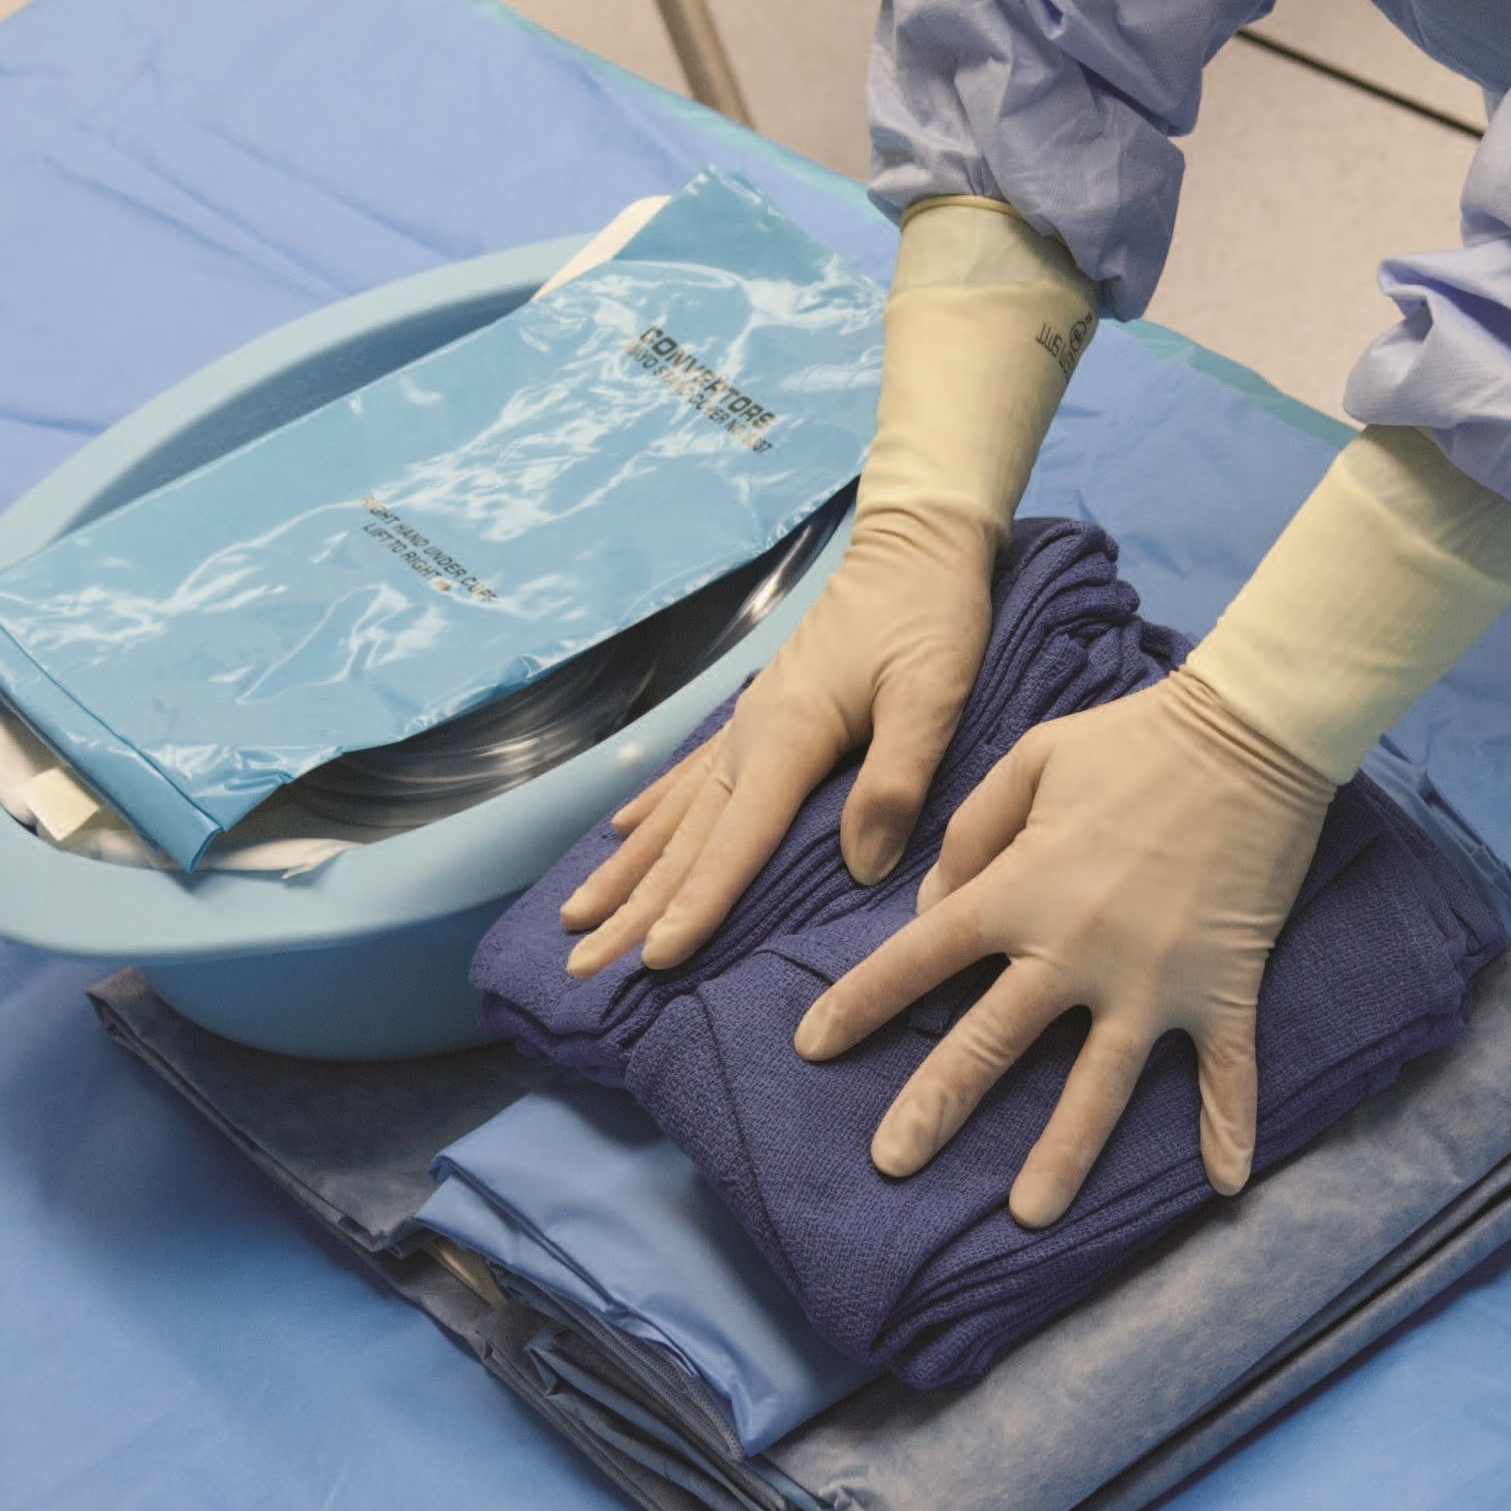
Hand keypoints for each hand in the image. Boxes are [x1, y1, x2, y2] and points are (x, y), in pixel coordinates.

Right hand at [559, 506, 992, 976]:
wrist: (914, 544)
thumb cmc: (930, 617)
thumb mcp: (932, 693)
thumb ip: (895, 778)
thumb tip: (861, 867)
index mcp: (790, 735)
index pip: (736, 838)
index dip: (696, 903)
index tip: (654, 960)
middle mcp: (752, 732)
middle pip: (686, 836)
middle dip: (635, 905)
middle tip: (581, 967)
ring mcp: (748, 719)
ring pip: (675, 811)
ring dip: (628, 868)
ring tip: (577, 917)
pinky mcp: (760, 709)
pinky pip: (691, 773)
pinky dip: (653, 808)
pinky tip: (621, 832)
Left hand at [792, 667, 1335, 1228]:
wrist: (1250, 733)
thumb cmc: (1133, 738)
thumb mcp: (1032, 759)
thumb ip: (971, 831)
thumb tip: (928, 906)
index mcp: (1020, 889)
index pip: (921, 957)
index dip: (861, 1003)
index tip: (814, 1047)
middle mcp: (1075, 948)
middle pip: (990, 1042)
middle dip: (935, 1107)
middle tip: (890, 1163)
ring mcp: (1152, 978)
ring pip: (1097, 1087)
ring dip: (1063, 1155)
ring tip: (1027, 1217)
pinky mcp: (1222, 985)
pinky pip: (1227, 1070)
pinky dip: (1230, 1127)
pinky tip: (1225, 1184)